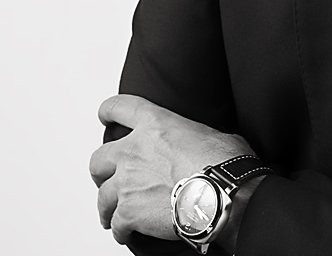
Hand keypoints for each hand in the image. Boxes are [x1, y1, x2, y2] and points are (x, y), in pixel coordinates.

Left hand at [89, 94, 253, 243]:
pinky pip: (116, 224)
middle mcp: (134, 151)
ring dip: (108, 206)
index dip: (109, 111)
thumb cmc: (222, 163)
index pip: (119, 108)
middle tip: (109, 178)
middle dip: (102, 171)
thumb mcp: (209, 134)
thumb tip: (201, 146)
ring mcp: (127, 182)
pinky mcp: (128, 212)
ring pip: (102, 197)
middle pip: (98, 159)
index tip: (105, 116)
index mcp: (155, 124)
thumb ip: (192, 137)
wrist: (221, 194)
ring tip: (114, 215)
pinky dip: (121, 230)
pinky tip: (128, 233)